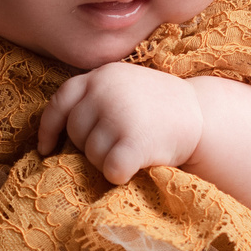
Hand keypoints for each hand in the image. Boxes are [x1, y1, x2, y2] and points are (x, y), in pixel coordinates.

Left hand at [37, 62, 202, 184]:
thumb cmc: (162, 107)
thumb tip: (54, 132)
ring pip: (91, 155)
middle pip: (75, 133)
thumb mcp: (125, 86)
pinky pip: (111, 170)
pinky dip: (121, 175)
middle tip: (121, 143)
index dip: (49, 127)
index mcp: (101, 75)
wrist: (204, 117)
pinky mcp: (133, 141)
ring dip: (108, 161)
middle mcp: (105, 90)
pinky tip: (137, 166)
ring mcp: (118, 114)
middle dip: (91, 146)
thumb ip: (95, 96)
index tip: (46, 148)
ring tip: (136, 148)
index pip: (60, 101)